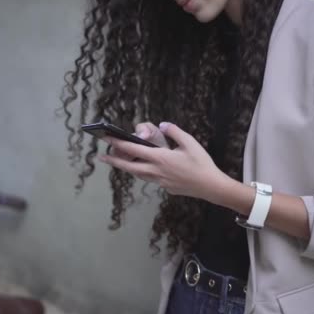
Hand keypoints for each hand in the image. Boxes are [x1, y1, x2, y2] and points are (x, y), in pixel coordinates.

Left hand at [99, 122, 228, 201]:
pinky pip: (151, 179)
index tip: (107, 139)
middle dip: (114, 161)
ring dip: (128, 168)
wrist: (211, 186)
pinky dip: (144, 173)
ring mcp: (160, 182)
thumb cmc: (201, 163)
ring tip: (121, 162)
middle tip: (102, 157)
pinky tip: (147, 169)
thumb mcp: (189, 142)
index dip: (118, 143)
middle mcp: (156, 171)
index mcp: (160, 158)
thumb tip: (162, 125)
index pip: (133, 150)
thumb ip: (174, 131)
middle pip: (129, 167)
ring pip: (138, 174)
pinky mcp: (166, 188)